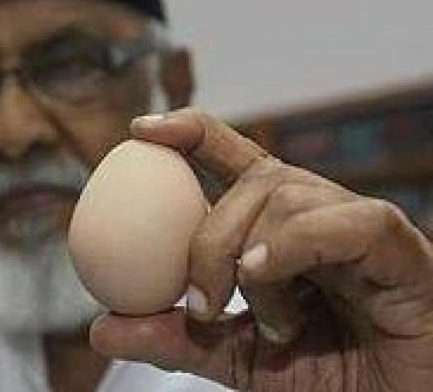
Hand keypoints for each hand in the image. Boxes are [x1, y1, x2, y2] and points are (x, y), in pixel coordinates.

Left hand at [90, 108, 432, 391]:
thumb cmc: (330, 378)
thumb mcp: (236, 358)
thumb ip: (175, 337)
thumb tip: (100, 329)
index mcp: (281, 226)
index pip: (235, 157)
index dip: (189, 132)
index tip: (138, 132)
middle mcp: (320, 214)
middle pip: (254, 180)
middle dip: (209, 238)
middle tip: (199, 304)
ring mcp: (362, 228)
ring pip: (290, 199)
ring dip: (256, 261)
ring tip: (269, 325)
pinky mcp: (401, 251)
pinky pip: (348, 223)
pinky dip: (295, 245)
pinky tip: (266, 276)